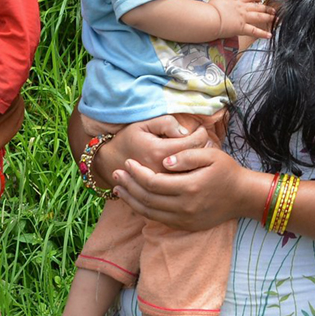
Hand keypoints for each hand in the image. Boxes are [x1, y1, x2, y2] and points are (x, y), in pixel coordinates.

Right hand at [90, 114, 212, 179]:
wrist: (109, 162)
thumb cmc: (128, 139)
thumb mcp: (143, 124)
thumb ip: (165, 123)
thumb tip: (185, 131)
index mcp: (159, 151)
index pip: (192, 142)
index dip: (201, 133)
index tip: (201, 129)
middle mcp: (162, 170)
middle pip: (196, 159)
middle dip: (204, 148)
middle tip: (205, 140)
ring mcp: (163, 185)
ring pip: (192, 173)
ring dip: (199, 162)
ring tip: (200, 152)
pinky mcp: (161, 192)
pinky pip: (183, 184)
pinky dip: (191, 174)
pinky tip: (191, 166)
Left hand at [112, 146, 252, 230]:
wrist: (242, 196)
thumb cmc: (227, 171)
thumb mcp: (211, 154)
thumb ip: (187, 156)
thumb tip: (164, 162)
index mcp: (190, 186)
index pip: (153, 182)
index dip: (137, 173)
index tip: (128, 162)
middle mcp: (185, 206)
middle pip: (147, 198)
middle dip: (128, 185)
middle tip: (115, 173)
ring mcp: (184, 219)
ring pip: (149, 212)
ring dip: (131, 200)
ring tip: (117, 188)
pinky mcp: (185, 225)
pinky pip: (158, 219)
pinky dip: (143, 210)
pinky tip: (134, 201)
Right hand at [210, 0, 273, 38]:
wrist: (210, 17)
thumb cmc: (211, 8)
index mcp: (235, 1)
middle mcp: (241, 8)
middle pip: (257, 6)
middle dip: (266, 8)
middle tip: (273, 9)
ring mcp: (243, 18)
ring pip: (259, 16)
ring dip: (268, 17)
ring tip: (275, 19)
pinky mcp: (242, 28)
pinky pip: (254, 31)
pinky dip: (262, 34)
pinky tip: (270, 35)